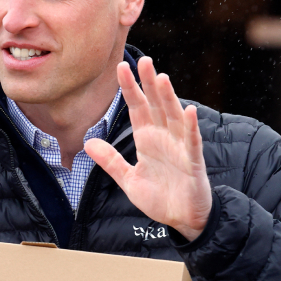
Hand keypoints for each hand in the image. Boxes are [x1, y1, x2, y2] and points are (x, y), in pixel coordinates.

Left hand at [83, 57, 212, 241]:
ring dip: (168, 98)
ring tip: (161, 78)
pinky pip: (192, 142)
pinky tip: (188, 111)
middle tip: (143, 60)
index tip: (120, 67)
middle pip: (156, 106)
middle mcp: (164, 139)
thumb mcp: (129, 180)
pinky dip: (191, 127)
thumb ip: (110, 161)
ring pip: (174, 118)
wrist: (183, 220)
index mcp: (147, 140)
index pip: (138, 108)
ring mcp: (180, 149)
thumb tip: (87, 142)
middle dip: (149, 83)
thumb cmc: (161, 199)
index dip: (130, 88)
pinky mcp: (193, 163)